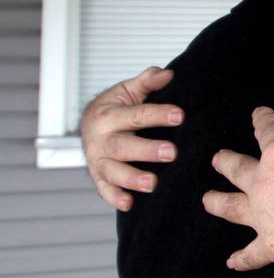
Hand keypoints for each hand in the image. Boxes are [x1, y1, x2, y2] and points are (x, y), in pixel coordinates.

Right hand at [80, 66, 183, 210]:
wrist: (88, 124)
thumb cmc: (115, 107)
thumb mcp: (128, 90)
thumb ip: (147, 82)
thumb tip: (167, 74)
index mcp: (108, 115)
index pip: (136, 114)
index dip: (158, 115)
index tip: (180, 115)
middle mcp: (100, 139)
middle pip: (124, 146)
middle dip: (147, 150)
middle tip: (172, 152)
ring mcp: (97, 160)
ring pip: (113, 171)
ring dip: (132, 178)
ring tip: (153, 183)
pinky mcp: (98, 176)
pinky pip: (104, 190)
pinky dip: (114, 197)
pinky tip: (129, 204)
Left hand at [204, 83, 273, 270]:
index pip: (267, 130)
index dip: (263, 119)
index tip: (259, 115)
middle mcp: (267, 183)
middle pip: (238, 169)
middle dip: (226, 162)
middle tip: (218, 159)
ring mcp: (269, 218)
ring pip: (233, 208)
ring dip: (219, 203)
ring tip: (208, 200)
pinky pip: (253, 254)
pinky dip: (243, 259)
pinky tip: (233, 261)